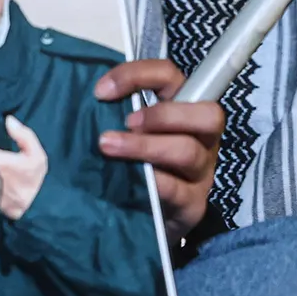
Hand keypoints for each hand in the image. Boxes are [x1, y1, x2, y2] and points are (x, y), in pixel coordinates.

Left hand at [94, 58, 222, 243]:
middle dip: (162, 115)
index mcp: (185, 109)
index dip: (139, 75)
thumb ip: (118, 113)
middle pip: (207, 114)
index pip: (171, 76)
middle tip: (126, 122)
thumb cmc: (136, 165)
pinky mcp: (193, 205)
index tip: (102, 91)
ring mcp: (202, 173)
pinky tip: (128, 181)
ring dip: (146, 146)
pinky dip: (152, 182)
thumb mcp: (130, 134)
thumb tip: (89, 97)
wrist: (144, 220)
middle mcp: (203, 138)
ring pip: (188, 151)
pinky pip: (177, 190)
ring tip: (109, 147)